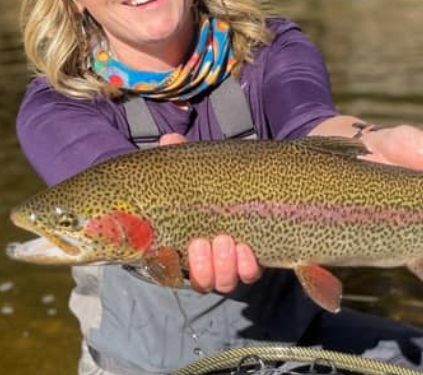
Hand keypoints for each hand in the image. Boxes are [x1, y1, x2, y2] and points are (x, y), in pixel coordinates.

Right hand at [158, 135, 262, 292]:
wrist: (248, 187)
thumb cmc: (212, 185)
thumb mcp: (197, 171)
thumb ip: (181, 157)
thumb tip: (169, 139)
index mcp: (185, 244)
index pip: (174, 269)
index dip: (180, 265)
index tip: (189, 245)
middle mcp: (207, 262)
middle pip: (203, 281)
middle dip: (205, 266)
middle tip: (210, 241)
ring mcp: (230, 264)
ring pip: (224, 282)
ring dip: (225, 267)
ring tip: (227, 241)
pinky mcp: (253, 262)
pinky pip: (249, 275)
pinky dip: (247, 267)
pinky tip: (247, 250)